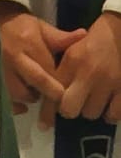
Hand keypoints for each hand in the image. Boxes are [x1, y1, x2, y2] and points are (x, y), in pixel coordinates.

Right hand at [0, 0, 82, 112]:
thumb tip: (84, 36)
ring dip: (32, 97)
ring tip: (36, 92)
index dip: (61, 83)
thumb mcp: (39, 27)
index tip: (69, 91)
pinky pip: (5, 100)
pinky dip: (16, 106)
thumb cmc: (18, 27)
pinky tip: (22, 105)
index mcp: (28, 43)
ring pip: (21, 94)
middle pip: (37, 82)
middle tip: (56, 97)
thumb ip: (60, 37)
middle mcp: (13, 57)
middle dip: (50, 93)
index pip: (50, 68)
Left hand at [40, 13, 120, 130]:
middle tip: (72, 106)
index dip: (48, 109)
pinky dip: (109, 114)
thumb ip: (61, 71)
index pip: (54, 90)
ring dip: (89, 110)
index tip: (44, 123)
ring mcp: (108, 83)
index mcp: (72, 61)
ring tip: (91, 101)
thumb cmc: (91, 42)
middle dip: (69, 111)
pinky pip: (113, 115)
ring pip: (91, 113)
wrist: (119, 34)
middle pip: (70, 109)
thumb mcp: (71, 50)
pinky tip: (108, 106)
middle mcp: (88, 73)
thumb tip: (48, 94)